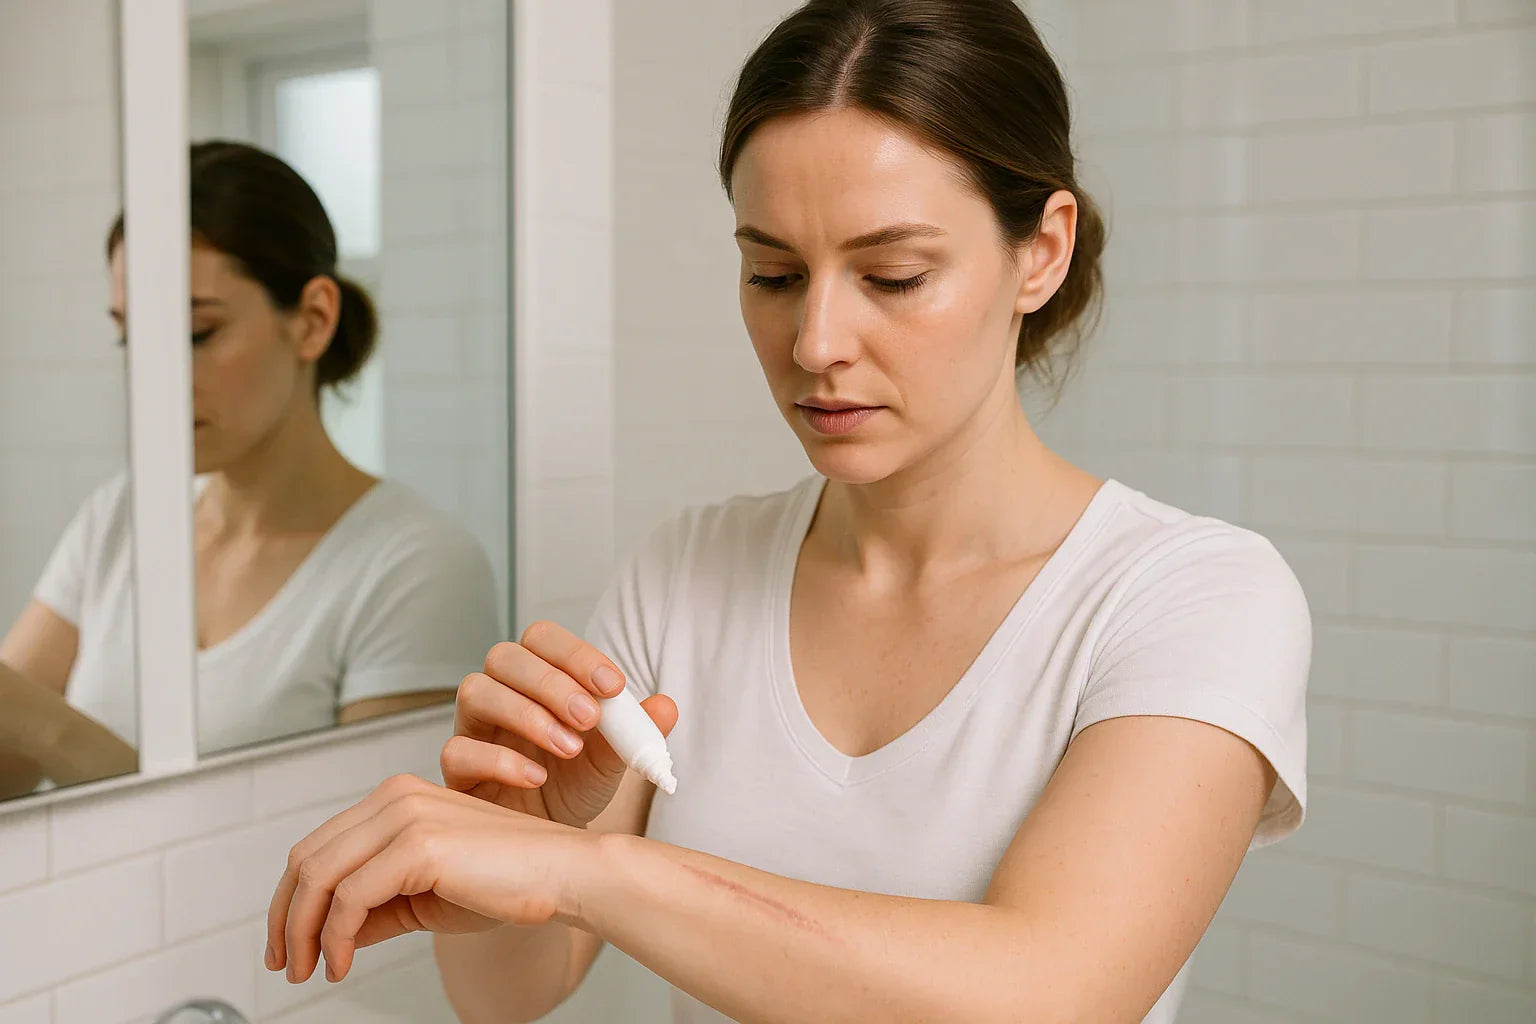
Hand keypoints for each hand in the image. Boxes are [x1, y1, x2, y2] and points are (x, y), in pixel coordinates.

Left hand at [265, 773, 594, 983]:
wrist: (564, 875)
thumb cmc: (511, 882)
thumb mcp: (426, 898)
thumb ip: (377, 909)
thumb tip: (330, 935)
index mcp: (397, 800)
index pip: (319, 847)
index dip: (292, 899)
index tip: (288, 944)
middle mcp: (395, 798)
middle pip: (308, 858)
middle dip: (286, 918)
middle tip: (287, 964)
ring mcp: (405, 816)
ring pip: (319, 877)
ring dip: (303, 932)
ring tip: (310, 970)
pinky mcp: (419, 843)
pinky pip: (351, 897)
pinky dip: (335, 937)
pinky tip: (342, 963)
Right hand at [442, 621, 676, 827]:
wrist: (550, 842)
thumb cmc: (574, 787)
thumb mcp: (612, 759)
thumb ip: (635, 730)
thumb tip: (666, 705)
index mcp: (535, 680)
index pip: (542, 639)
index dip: (576, 654)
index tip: (614, 686)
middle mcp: (498, 695)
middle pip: (504, 657)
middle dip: (551, 682)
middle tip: (590, 717)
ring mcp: (472, 731)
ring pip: (475, 691)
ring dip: (527, 714)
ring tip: (569, 748)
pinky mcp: (456, 773)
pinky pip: (457, 751)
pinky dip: (500, 761)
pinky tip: (536, 778)